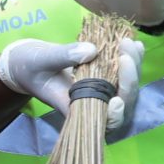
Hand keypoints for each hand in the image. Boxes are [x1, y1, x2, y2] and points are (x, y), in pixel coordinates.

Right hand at [0, 36, 143, 136]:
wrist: (28, 63)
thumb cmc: (29, 67)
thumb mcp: (41, 60)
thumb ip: (64, 56)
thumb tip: (92, 50)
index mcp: (76, 107)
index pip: (102, 121)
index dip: (114, 115)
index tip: (116, 100)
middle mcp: (92, 102)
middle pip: (122, 101)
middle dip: (129, 79)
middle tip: (124, 54)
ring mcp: (100, 90)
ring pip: (128, 86)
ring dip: (133, 66)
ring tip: (128, 43)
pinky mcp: (104, 77)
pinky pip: (125, 72)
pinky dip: (133, 59)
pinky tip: (135, 44)